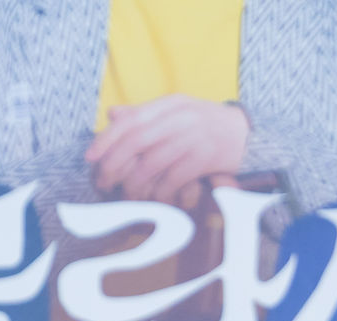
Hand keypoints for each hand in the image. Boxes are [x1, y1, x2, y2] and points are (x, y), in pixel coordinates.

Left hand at [85, 95, 248, 201]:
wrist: (246, 137)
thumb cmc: (203, 129)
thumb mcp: (175, 115)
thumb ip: (144, 116)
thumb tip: (112, 114)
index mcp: (170, 104)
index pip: (131, 120)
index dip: (106, 139)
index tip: (89, 158)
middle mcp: (182, 116)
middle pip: (137, 140)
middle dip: (114, 164)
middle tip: (103, 183)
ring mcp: (195, 136)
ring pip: (152, 162)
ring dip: (134, 184)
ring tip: (126, 196)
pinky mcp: (206, 157)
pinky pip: (173, 179)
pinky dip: (160, 193)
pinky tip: (155, 200)